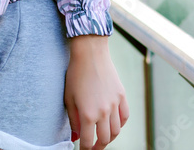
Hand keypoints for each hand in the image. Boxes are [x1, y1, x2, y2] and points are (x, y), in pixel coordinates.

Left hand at [65, 34, 129, 148]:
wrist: (90, 53)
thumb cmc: (76, 74)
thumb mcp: (69, 98)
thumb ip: (73, 120)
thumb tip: (75, 136)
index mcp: (87, 114)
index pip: (87, 141)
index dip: (85, 149)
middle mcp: (103, 112)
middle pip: (104, 139)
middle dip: (98, 147)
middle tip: (92, 148)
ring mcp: (114, 104)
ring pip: (116, 131)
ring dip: (109, 138)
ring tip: (103, 138)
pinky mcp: (121, 96)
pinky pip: (125, 117)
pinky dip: (120, 125)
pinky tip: (114, 125)